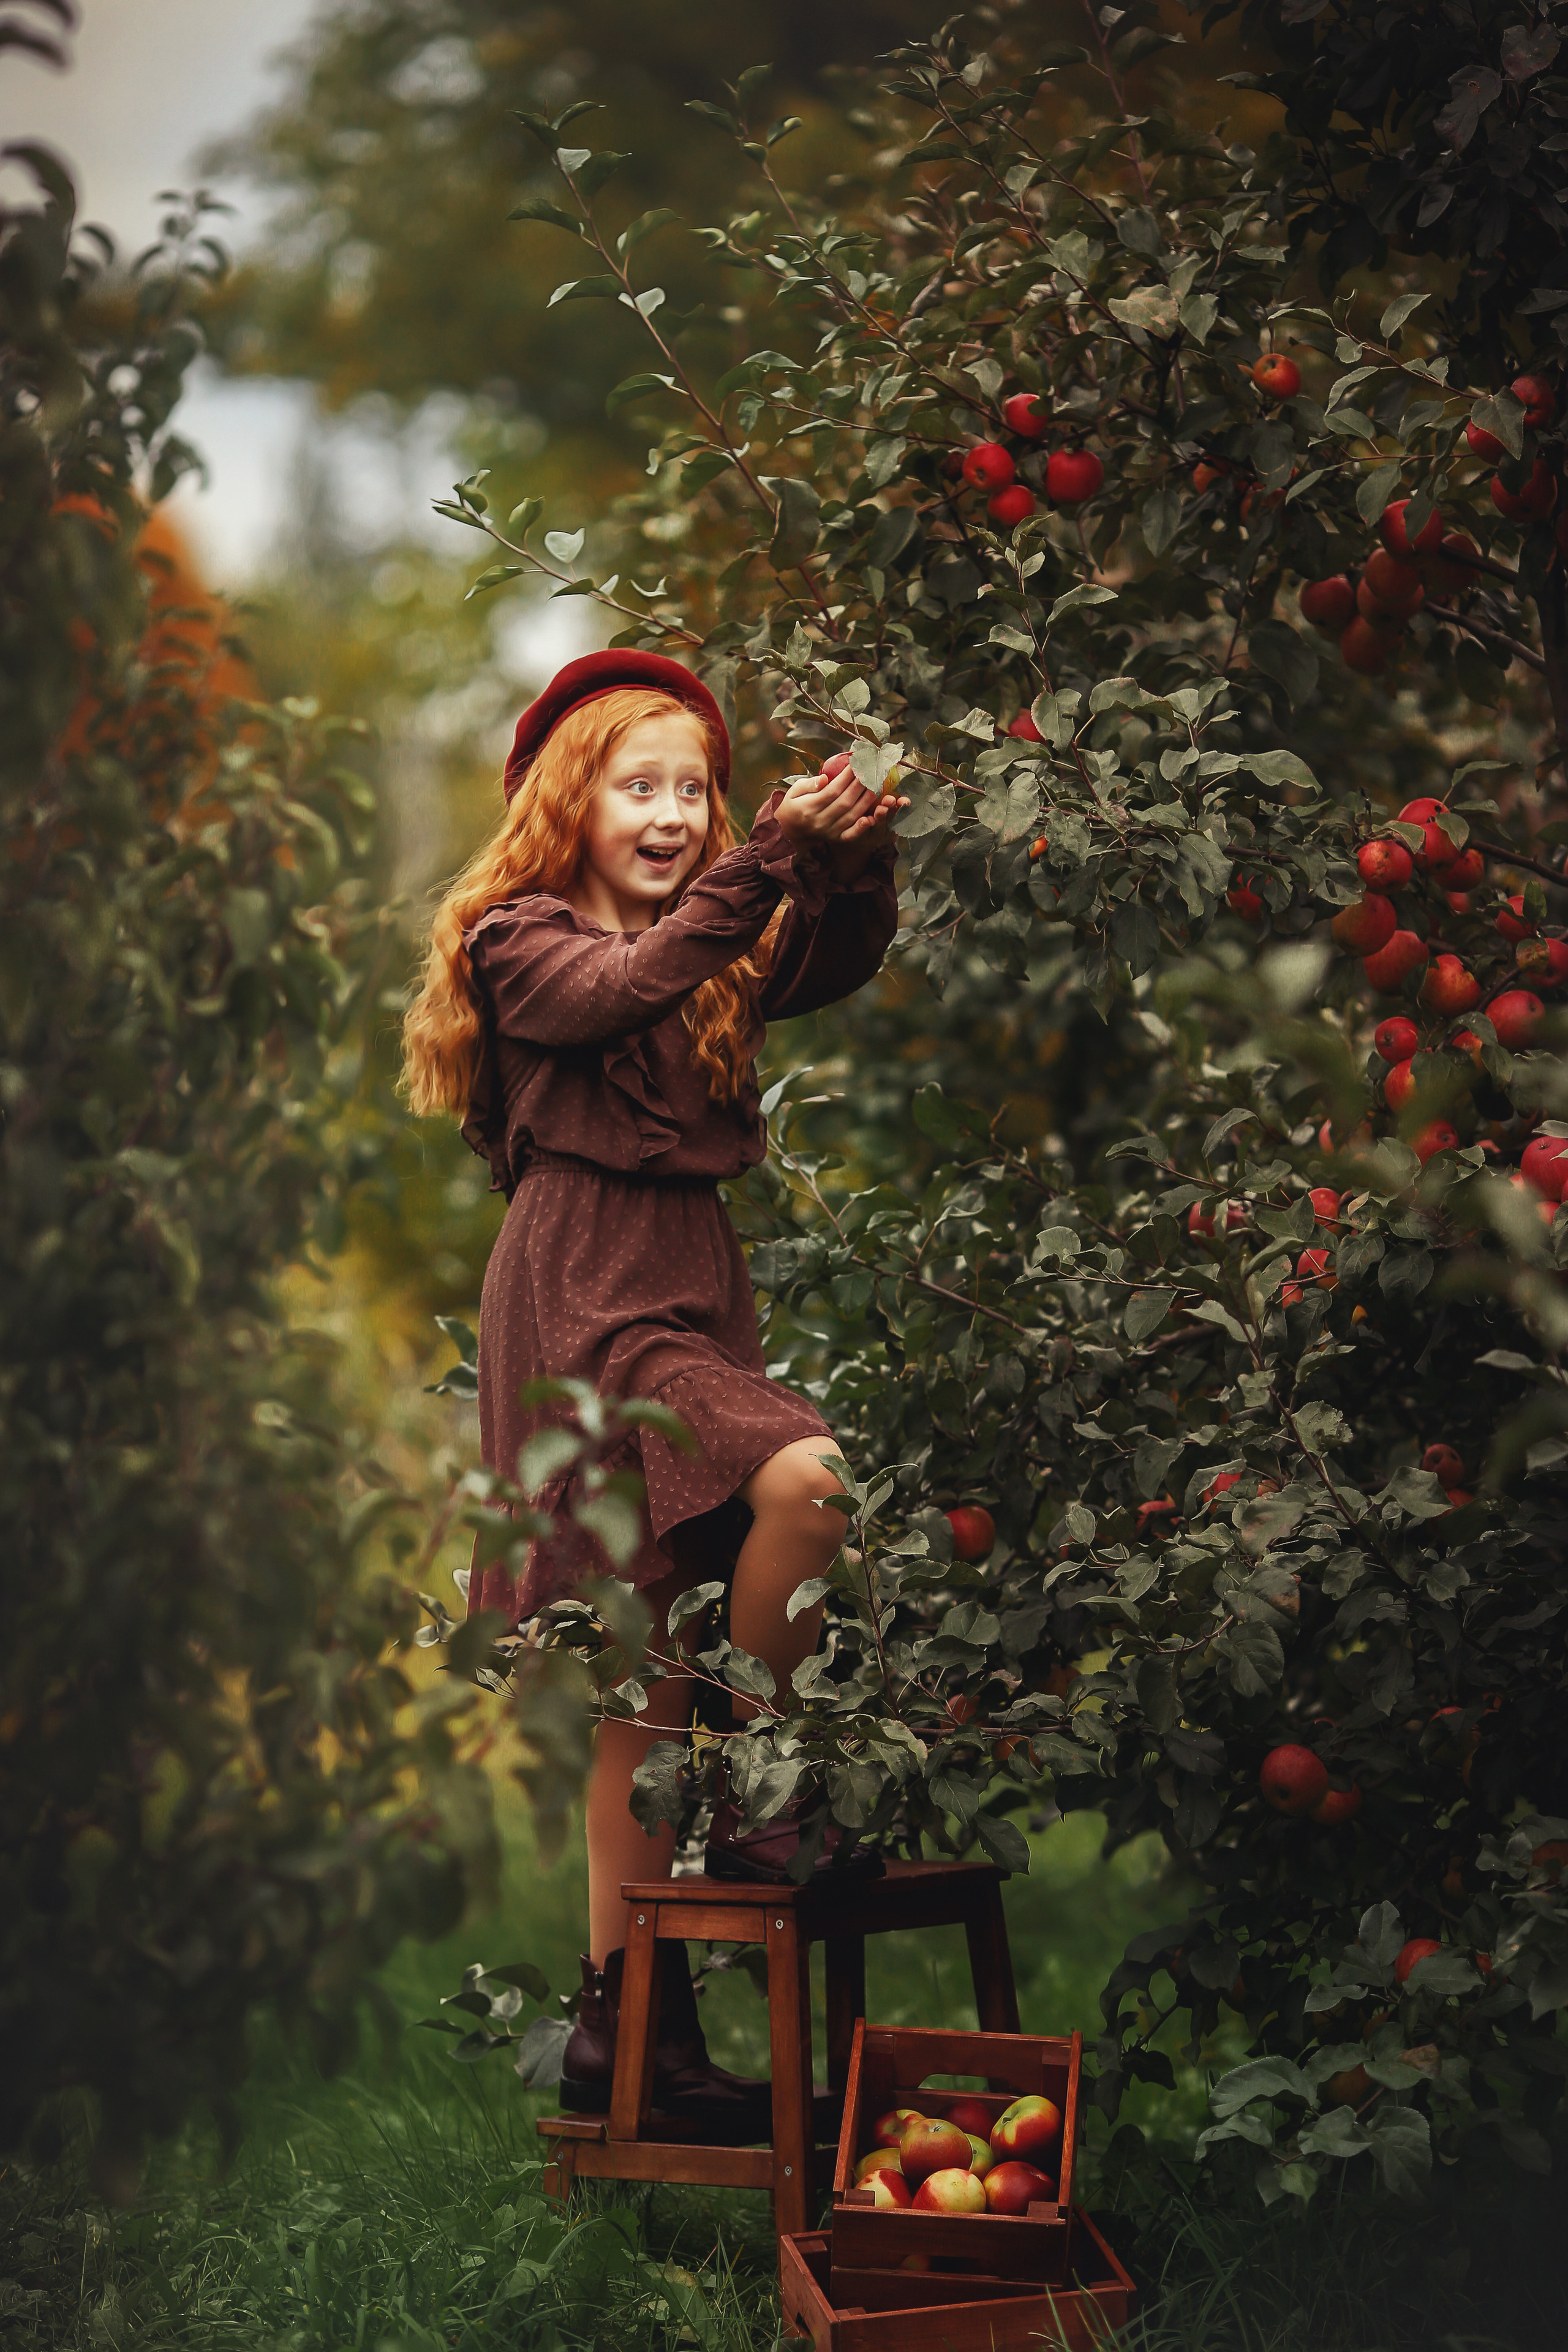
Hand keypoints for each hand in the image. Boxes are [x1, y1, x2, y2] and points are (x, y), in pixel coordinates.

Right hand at [773, 753, 910, 875]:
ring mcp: (828, 832)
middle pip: (845, 802)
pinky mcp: (836, 839)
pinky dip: (861, 827)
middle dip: (860, 785)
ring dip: (866, 801)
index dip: (846, 777)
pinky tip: (872, 818)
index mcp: (808, 807)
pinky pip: (850, 835)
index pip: (832, 790)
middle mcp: (819, 821)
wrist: (790, 832)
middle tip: (871, 771)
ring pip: (851, 816)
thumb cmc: (794, 805)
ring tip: (876, 786)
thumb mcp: (793, 791)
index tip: (856, 763)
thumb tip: (825, 779)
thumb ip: (808, 784)